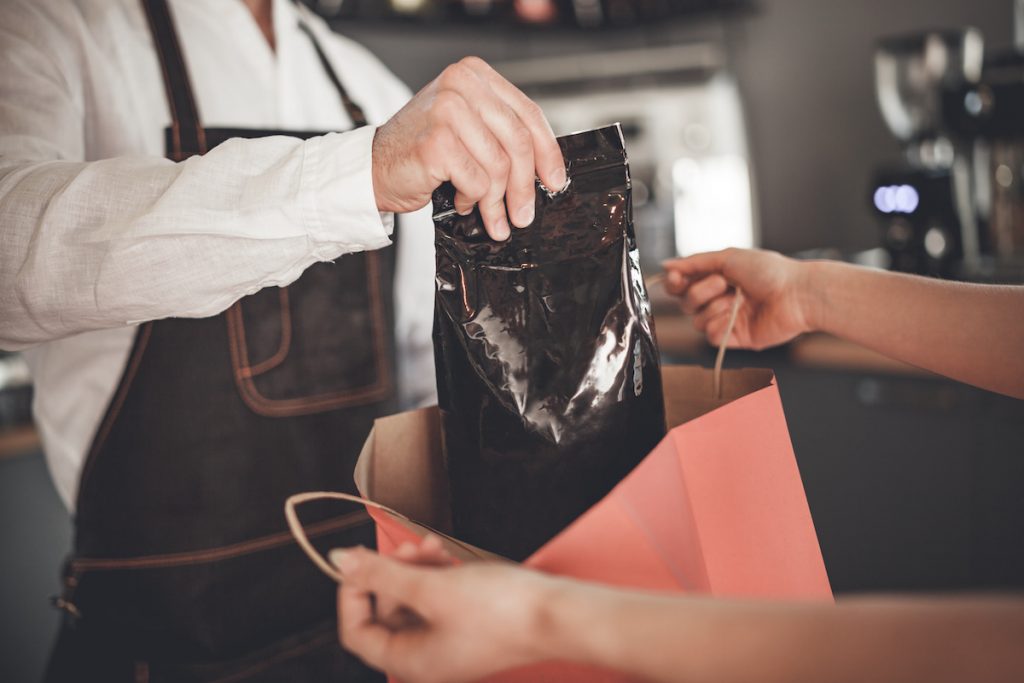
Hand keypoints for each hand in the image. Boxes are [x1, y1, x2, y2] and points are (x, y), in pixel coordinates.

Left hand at [332, 542, 559, 682]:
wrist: (557, 615)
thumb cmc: (501, 611)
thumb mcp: (431, 587)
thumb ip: (381, 573)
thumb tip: (340, 562)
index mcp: (410, 662)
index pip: (357, 632)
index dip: (353, 593)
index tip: (359, 562)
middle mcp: (426, 659)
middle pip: (385, 613)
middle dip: (392, 573)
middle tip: (408, 546)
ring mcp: (447, 644)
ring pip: (412, 602)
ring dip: (415, 569)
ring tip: (431, 546)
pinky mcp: (467, 626)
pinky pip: (436, 600)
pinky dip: (435, 575)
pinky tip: (444, 554)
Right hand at [372, 56, 565, 240]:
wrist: (372, 167)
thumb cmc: (420, 150)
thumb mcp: (467, 128)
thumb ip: (501, 135)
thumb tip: (543, 168)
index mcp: (474, 75)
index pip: (528, 113)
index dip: (548, 152)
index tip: (555, 180)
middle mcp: (461, 85)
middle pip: (518, 141)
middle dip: (525, 186)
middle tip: (524, 214)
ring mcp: (447, 111)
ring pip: (499, 166)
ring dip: (496, 202)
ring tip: (489, 215)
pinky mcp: (437, 143)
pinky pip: (476, 182)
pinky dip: (472, 200)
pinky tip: (460, 201)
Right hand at [662, 248, 818, 350]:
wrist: (796, 294)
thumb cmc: (769, 271)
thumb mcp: (728, 258)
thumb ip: (694, 262)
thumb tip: (666, 264)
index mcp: (716, 279)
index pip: (682, 285)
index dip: (675, 283)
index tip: (677, 278)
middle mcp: (719, 300)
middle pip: (686, 304)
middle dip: (700, 292)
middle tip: (722, 283)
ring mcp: (727, 320)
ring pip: (697, 321)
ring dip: (715, 308)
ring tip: (738, 300)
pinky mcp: (735, 338)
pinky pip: (712, 337)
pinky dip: (721, 326)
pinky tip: (737, 317)